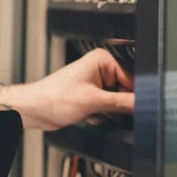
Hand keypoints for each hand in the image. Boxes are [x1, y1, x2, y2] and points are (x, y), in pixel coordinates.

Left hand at [0, 48, 133, 130]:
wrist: (33, 110)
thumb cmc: (53, 98)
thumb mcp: (93, 101)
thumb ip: (121, 103)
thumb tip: (143, 105)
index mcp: (103, 60)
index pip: (133, 78)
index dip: (134, 96)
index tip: (135, 109)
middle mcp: (101, 69)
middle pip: (126, 92)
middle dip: (117, 106)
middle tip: (104, 111)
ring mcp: (96, 83)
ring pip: (118, 103)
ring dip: (108, 113)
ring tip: (93, 112)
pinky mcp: (91, 96)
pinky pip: (108, 108)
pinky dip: (101, 115)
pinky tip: (89, 116)